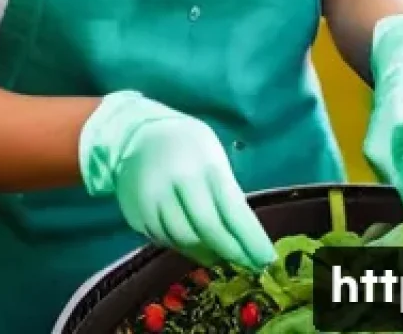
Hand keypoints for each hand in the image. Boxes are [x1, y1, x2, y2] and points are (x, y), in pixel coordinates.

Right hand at [79, 91, 275, 270]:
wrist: (135, 137)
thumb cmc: (186, 143)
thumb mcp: (212, 154)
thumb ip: (226, 188)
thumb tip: (243, 230)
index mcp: (203, 165)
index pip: (231, 209)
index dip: (250, 238)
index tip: (267, 258)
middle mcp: (177, 183)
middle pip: (208, 230)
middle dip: (232, 251)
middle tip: (249, 265)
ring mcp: (153, 201)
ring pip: (185, 241)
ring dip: (208, 254)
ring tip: (223, 257)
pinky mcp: (138, 215)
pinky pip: (165, 240)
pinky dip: (184, 247)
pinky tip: (197, 247)